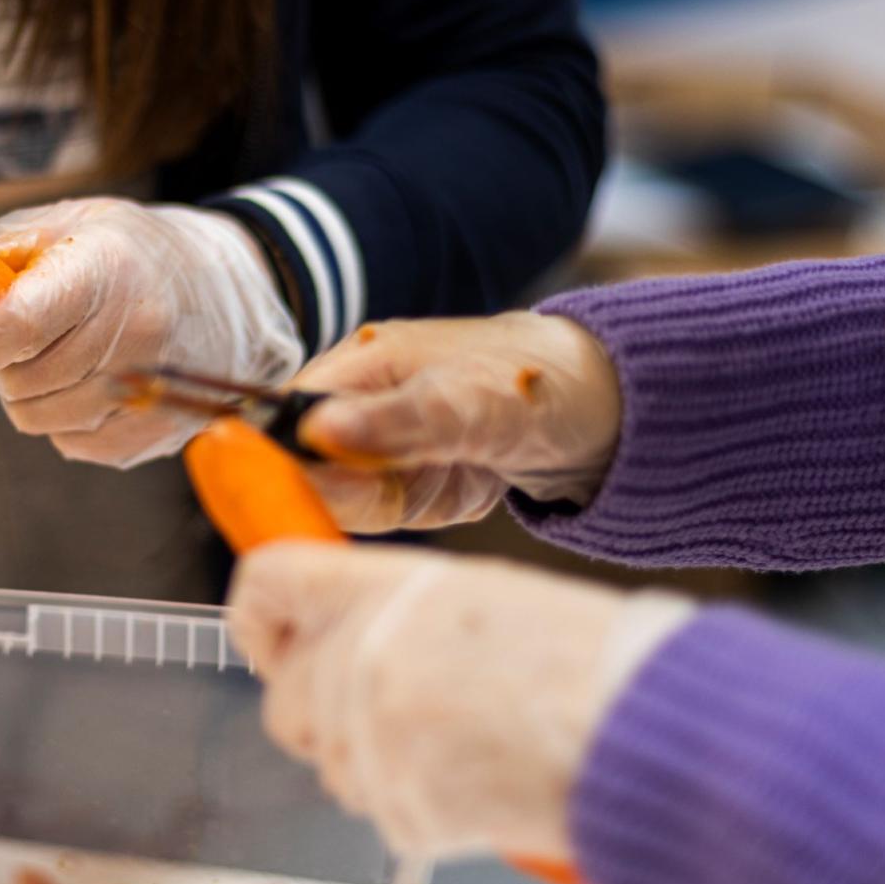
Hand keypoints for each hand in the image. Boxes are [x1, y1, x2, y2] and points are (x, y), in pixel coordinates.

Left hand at [0, 198, 302, 467]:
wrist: (237, 289)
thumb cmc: (135, 250)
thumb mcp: (70, 224)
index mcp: (105, 270)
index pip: (18, 324)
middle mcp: (136, 335)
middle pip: (18, 380)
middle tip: (23, 327)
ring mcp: (152, 393)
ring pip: (35, 418)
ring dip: (28, 390)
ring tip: (65, 349)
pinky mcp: (157, 436)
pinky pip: (70, 442)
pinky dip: (62, 417)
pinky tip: (91, 380)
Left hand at [227, 543, 692, 860]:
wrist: (635, 729)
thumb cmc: (578, 655)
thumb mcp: (473, 595)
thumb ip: (389, 614)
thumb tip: (344, 635)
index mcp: (374, 593)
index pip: (264, 586)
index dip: (260, 616)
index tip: (270, 635)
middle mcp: (355, 663)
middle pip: (285, 700)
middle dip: (326, 710)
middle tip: (398, 703)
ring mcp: (369, 744)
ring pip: (333, 764)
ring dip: (377, 760)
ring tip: (462, 739)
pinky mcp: (396, 811)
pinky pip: (385, 813)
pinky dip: (424, 805)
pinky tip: (482, 778)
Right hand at [293, 311, 621, 530]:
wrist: (609, 409)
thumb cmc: (540, 383)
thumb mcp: (472, 403)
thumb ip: (395, 420)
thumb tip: (315, 432)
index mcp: (359, 365)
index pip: (283, 420)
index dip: (275, 463)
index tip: (291, 503)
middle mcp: (359, 407)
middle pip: (301, 468)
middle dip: (333, 497)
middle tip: (397, 499)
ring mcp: (383, 449)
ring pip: (340, 500)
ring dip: (378, 511)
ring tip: (440, 485)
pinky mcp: (409, 485)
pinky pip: (382, 516)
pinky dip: (412, 518)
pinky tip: (453, 494)